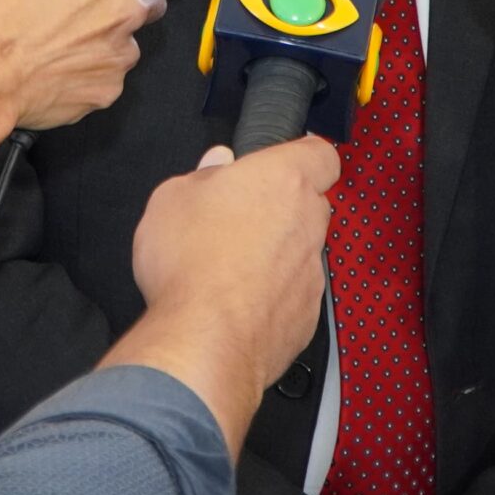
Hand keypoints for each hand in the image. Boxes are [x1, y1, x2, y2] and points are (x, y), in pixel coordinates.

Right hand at [132, 140, 338, 388]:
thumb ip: (203, 174)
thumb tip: (216, 166)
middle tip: (239, 216)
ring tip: (230, 266)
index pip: (321, 154)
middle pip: (311, 204)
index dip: (304, 155)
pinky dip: (272, 293)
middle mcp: (308, 222)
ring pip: (302, 250)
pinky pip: (293, 292)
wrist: (205, 340)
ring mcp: (312, 271)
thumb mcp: (173, 197)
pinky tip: (237, 302)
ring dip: (276, 253)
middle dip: (281, 207)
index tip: (284, 161)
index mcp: (283, 179)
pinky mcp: (306, 315)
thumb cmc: (190, 263)